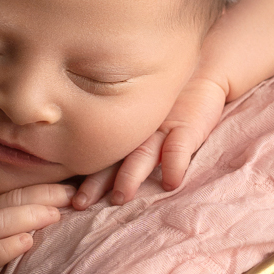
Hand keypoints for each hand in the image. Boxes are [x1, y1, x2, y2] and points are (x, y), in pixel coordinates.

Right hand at [0, 183, 72, 273]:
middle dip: (44, 195)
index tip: (72, 185)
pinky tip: (25, 244)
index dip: (43, 187)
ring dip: (30, 217)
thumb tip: (36, 212)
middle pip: (10, 201)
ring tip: (56, 214)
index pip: (13, 192)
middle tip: (73, 194)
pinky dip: (5, 248)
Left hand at [71, 76, 229, 209]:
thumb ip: (122, 142)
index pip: (102, 159)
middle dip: (97, 183)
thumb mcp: (146, 121)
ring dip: (130, 176)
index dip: (86, 180)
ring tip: (121, 196)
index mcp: (127, 135)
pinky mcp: (188, 125)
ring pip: (142, 154)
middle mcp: (140, 133)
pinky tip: (170, 182)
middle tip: (81, 202)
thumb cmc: (173, 101)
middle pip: (114, 160)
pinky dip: (174, 164)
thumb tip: (89, 174)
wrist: (202, 71)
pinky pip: (179, 146)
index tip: (71, 200)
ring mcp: (162, 129)